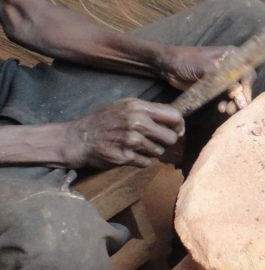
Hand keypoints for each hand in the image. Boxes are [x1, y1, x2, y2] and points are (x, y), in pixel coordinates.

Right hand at [63, 98, 184, 168]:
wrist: (79, 138)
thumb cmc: (104, 121)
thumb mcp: (125, 106)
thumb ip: (149, 111)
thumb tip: (176, 120)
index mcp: (139, 107)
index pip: (174, 116)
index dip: (179, 125)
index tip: (177, 130)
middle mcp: (137, 122)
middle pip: (171, 137)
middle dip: (166, 141)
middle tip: (156, 140)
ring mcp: (131, 140)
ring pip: (159, 151)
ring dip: (152, 151)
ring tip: (136, 145)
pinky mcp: (125, 157)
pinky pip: (147, 162)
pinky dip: (141, 160)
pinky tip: (129, 153)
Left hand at [159, 45, 253, 114]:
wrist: (168, 65)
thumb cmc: (187, 60)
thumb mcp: (206, 69)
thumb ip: (224, 81)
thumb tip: (239, 94)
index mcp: (233, 56)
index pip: (247, 72)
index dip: (247, 86)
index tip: (243, 99)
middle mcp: (231, 66)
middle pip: (243, 83)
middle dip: (241, 97)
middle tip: (236, 108)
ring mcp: (223, 77)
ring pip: (235, 92)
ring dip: (233, 102)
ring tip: (227, 110)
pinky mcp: (215, 87)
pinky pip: (225, 96)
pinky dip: (225, 103)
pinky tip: (220, 108)